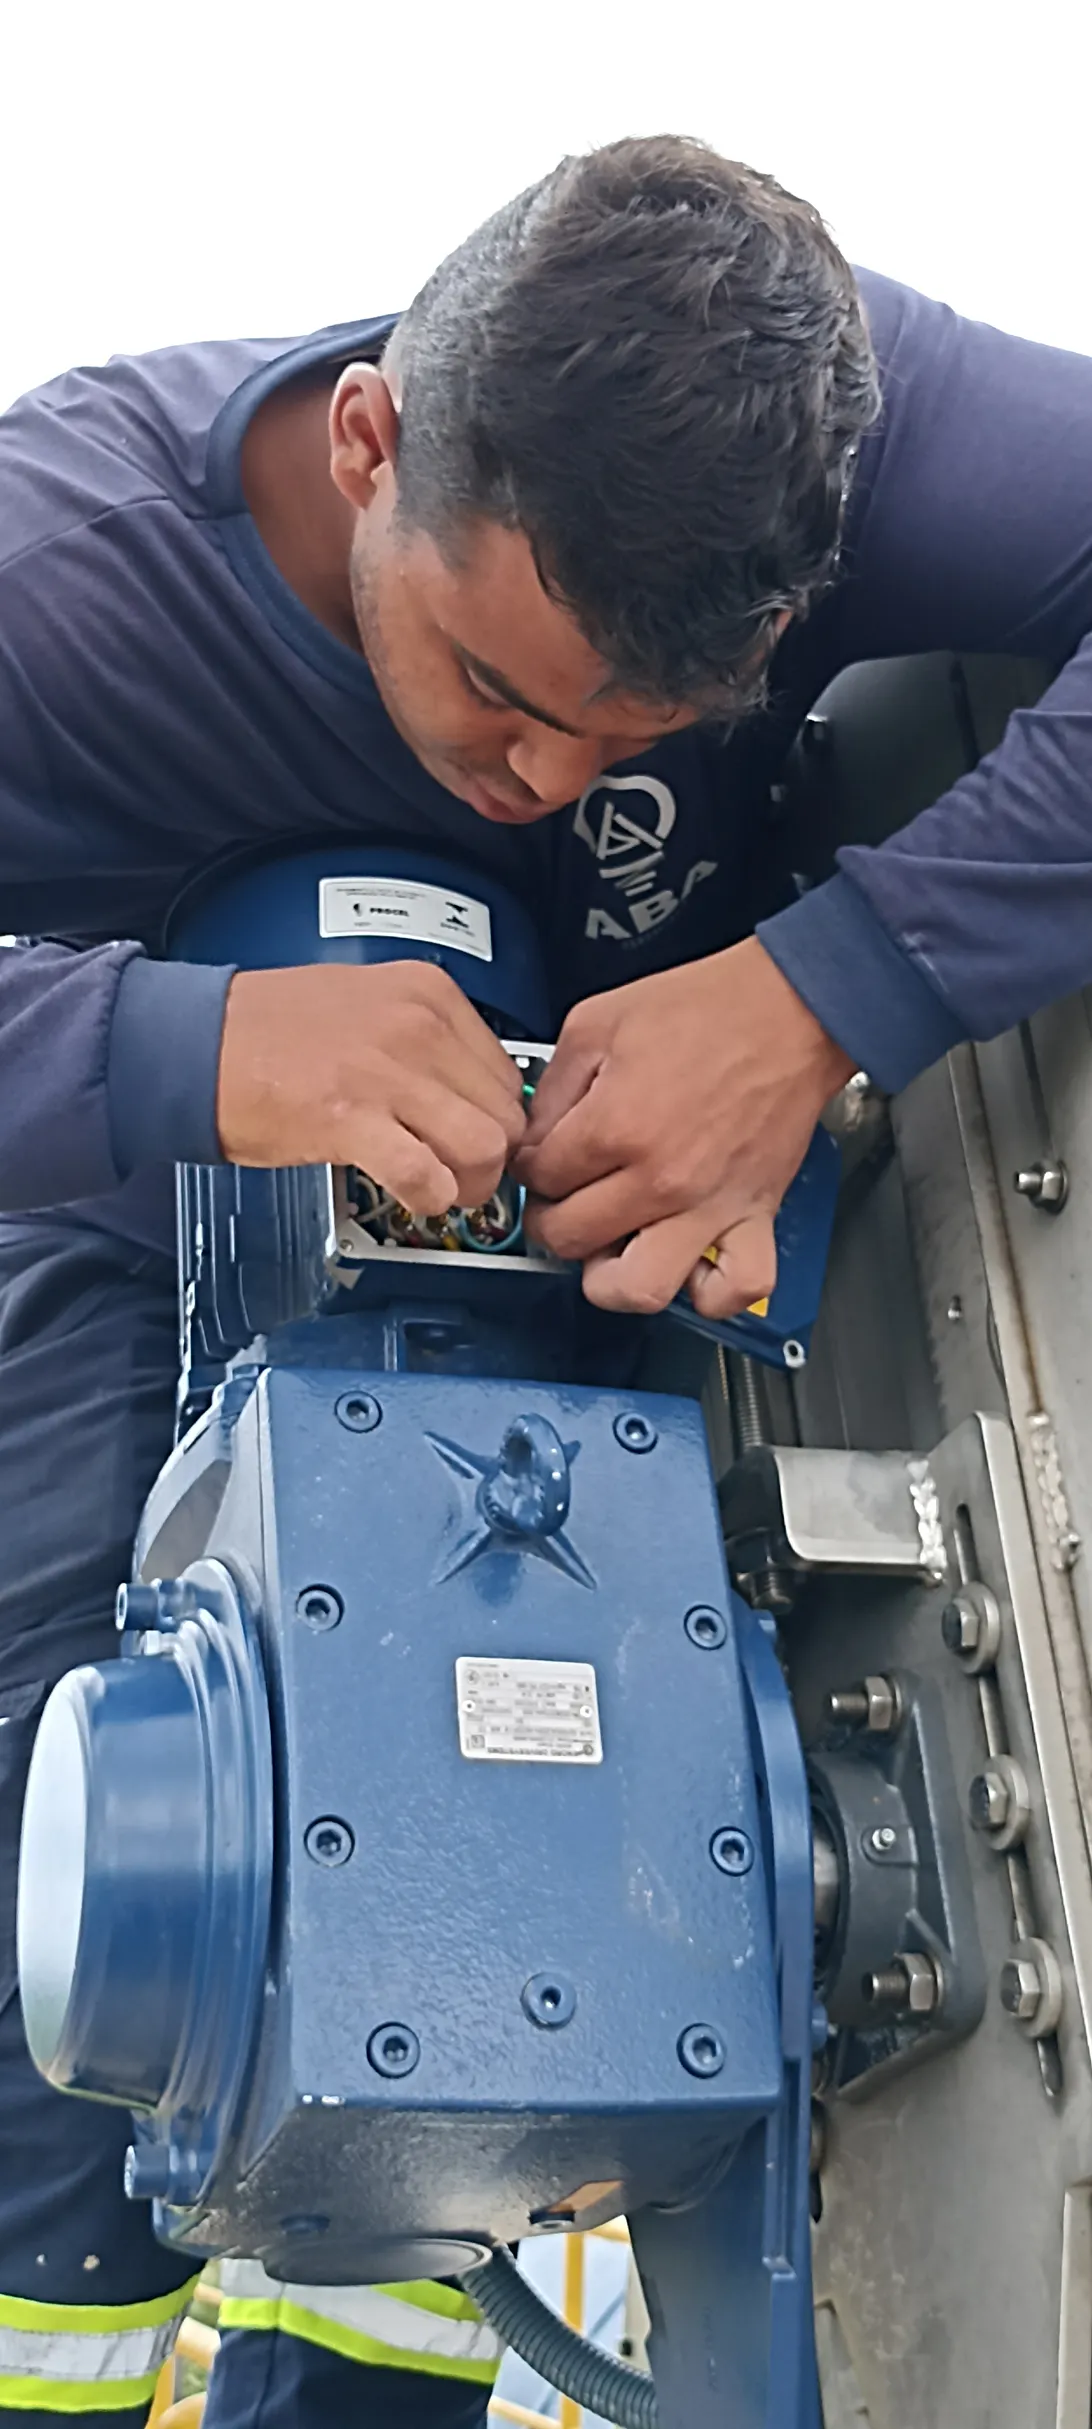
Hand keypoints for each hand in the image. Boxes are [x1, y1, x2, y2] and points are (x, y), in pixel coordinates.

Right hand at [217, 961, 525, 1210]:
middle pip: (506, 1114)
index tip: (473, 1138)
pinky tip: (409, 1195)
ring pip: (484, 1148)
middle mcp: (417, 1025)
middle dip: (490, 1159)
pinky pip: (427, 1176)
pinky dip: (428, 1198)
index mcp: (427, 992)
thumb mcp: (369, 1003)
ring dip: (468, 1184)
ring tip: (440, 1189)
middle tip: (459, 1174)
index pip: (508, 1072)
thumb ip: (428, 1042)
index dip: (494, 1119)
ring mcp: (386, 1071)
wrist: (194, 1042)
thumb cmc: (269, 1030)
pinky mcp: (351, 1118)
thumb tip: (472, 1096)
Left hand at [516, 938, 852, 1316]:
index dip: (531, 1167)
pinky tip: (687, 1264)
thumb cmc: (707, 1009)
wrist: (790, 1009)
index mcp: (616, 1125)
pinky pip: (735, 1287)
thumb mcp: (597, 1023)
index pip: (540, 1179)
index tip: (544, 1159)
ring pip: (641, 1289)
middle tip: (566, 1197)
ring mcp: (710, 1205)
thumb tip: (535, 1136)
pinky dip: (710, 1292)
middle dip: (554, 1218)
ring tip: (611, 1247)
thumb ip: (553, 1087)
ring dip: (612, 1277)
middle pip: (571, 1238)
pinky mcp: (755, 1214)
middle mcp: (661, 1178)